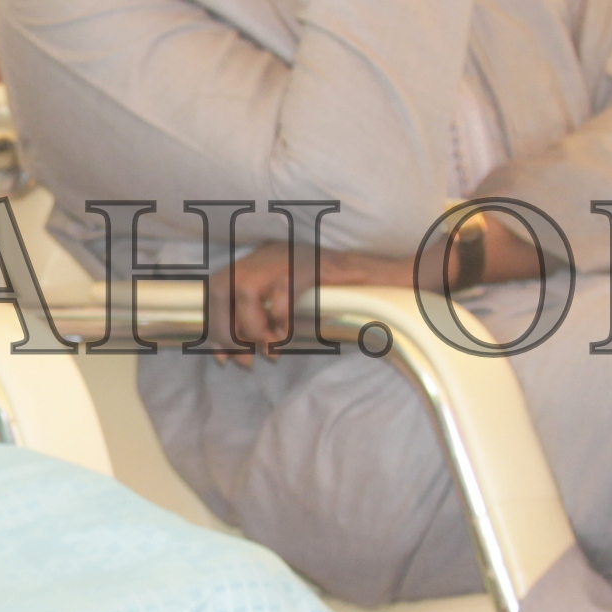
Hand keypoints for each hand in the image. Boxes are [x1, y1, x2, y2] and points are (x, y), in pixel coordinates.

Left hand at [210, 215, 544, 358]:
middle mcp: (272, 253)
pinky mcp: (318, 264)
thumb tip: (231, 356)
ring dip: (248, 325)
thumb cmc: (350, 298)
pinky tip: (284, 337)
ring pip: (245, 287)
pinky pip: (283, 288)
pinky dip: (277, 317)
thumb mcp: (299, 313)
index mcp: (263, 261)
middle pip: (222, 287)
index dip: (212, 324)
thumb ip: (264, 328)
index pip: (217, 287)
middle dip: (224, 329)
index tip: (223, 357)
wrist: (398, 277)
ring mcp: (294, 254)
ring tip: (267, 349)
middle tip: (243, 359)